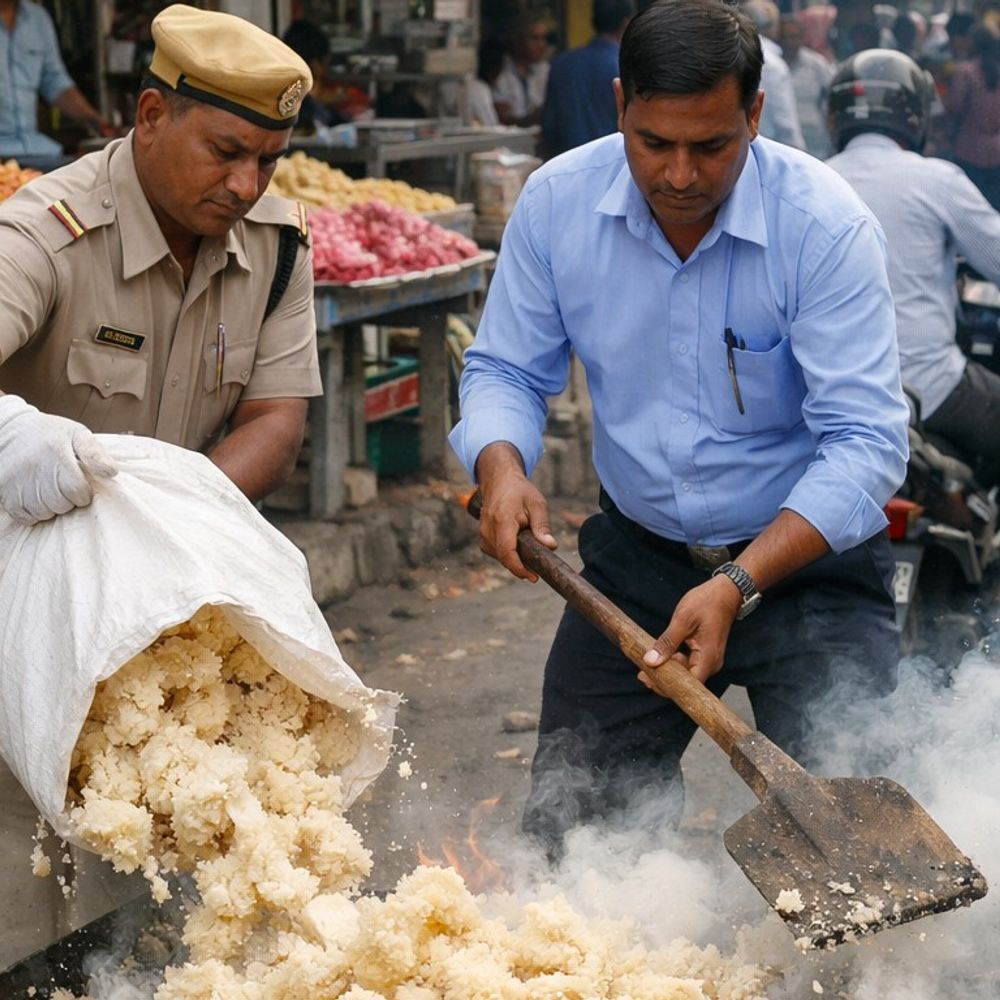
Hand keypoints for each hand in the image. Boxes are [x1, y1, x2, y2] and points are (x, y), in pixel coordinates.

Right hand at [0, 396, 116, 523]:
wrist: (7, 431)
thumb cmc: (48, 434)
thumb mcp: (76, 434)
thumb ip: (95, 453)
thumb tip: (112, 472)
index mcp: (56, 453)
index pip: (77, 491)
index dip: (83, 492)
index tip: (79, 483)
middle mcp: (35, 469)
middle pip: (62, 505)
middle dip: (68, 500)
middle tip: (62, 485)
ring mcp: (17, 483)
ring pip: (45, 513)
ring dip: (51, 507)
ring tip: (49, 490)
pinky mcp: (5, 494)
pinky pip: (26, 517)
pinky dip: (34, 512)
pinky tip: (35, 497)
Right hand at [474, 442, 556, 580]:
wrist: (499, 481)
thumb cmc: (520, 492)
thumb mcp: (537, 504)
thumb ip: (542, 526)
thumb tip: (550, 546)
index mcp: (502, 519)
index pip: (507, 551)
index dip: (519, 568)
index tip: (532, 577)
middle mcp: (489, 528)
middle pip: (503, 557)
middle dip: (520, 567)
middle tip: (538, 570)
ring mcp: (483, 533)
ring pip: (499, 557)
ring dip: (514, 560)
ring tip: (529, 553)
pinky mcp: (483, 537)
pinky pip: (495, 552)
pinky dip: (507, 554)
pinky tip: (518, 548)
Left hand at [640, 573, 743, 684]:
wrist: (725, 592)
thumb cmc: (707, 602)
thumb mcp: (683, 619)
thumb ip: (667, 642)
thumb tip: (651, 661)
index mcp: (708, 658)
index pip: (688, 685)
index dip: (667, 686)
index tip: (647, 678)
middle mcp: (711, 663)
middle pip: (686, 681)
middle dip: (664, 678)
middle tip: (642, 672)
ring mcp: (709, 659)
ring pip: (686, 673)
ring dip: (668, 670)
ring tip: (648, 664)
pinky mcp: (705, 653)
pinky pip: (688, 664)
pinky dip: (674, 662)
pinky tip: (661, 655)